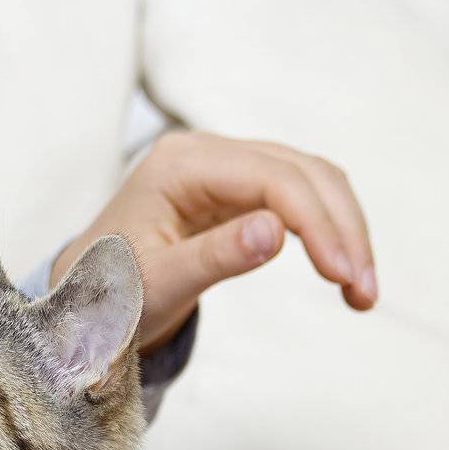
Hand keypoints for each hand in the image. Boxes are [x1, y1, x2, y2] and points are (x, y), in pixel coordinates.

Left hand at [51, 130, 375, 354]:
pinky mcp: (237, 187)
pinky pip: (298, 198)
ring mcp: (224, 166)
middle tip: (364, 291)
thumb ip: (212, 258)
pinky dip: (326, 231)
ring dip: (344, 230)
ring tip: (361, 292)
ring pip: (311, 181)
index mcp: (179, 164)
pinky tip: (341, 269)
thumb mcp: (155, 284)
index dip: (317, 223)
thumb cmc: (108, 292)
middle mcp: (205, 153)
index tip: (343, 275)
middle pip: (302, 172)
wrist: (85, 297)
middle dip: (342, 229)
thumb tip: (276, 234)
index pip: (271, 178)